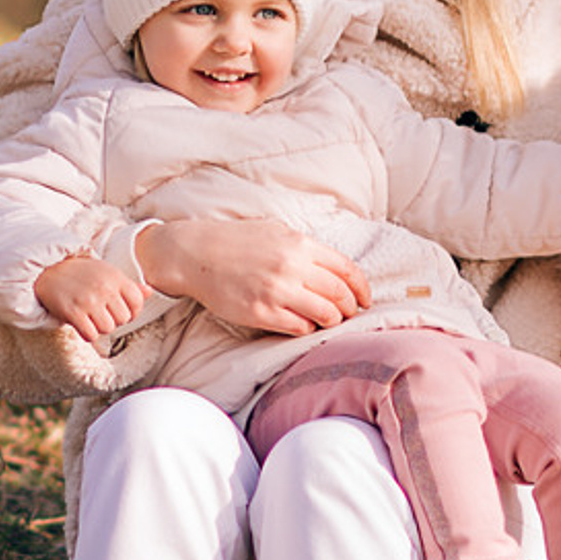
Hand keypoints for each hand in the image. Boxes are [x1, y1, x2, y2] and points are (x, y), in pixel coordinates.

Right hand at [33, 255, 145, 342]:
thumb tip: (150, 291)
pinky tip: (82, 324)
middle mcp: (104, 288)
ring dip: (100, 328)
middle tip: (102, 313)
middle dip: (114, 320)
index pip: (137, 303)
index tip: (120, 310)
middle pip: (123, 319)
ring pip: (108, 328)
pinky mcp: (73, 311)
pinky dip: (88, 334)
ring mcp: (89, 300)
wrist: (48, 270)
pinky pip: (91, 335)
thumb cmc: (83, 274)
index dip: (132, 311)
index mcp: (116, 278)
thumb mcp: (108, 273)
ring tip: (92, 318)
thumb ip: (129, 285)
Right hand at [135, 218, 369, 334]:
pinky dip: (309, 328)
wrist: (195, 254)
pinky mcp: (261, 313)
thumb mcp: (278, 230)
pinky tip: (304, 323)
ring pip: (325, 314)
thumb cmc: (238, 241)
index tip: (365, 299)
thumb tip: (337, 268)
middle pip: (341, 295)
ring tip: (329, 320)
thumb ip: (308, 247)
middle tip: (349, 313)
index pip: (348, 270)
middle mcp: (293, 267)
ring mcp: (277, 292)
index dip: (363, 288)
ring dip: (333, 320)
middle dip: (351, 307)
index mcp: (301, 245)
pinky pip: (299, 327)